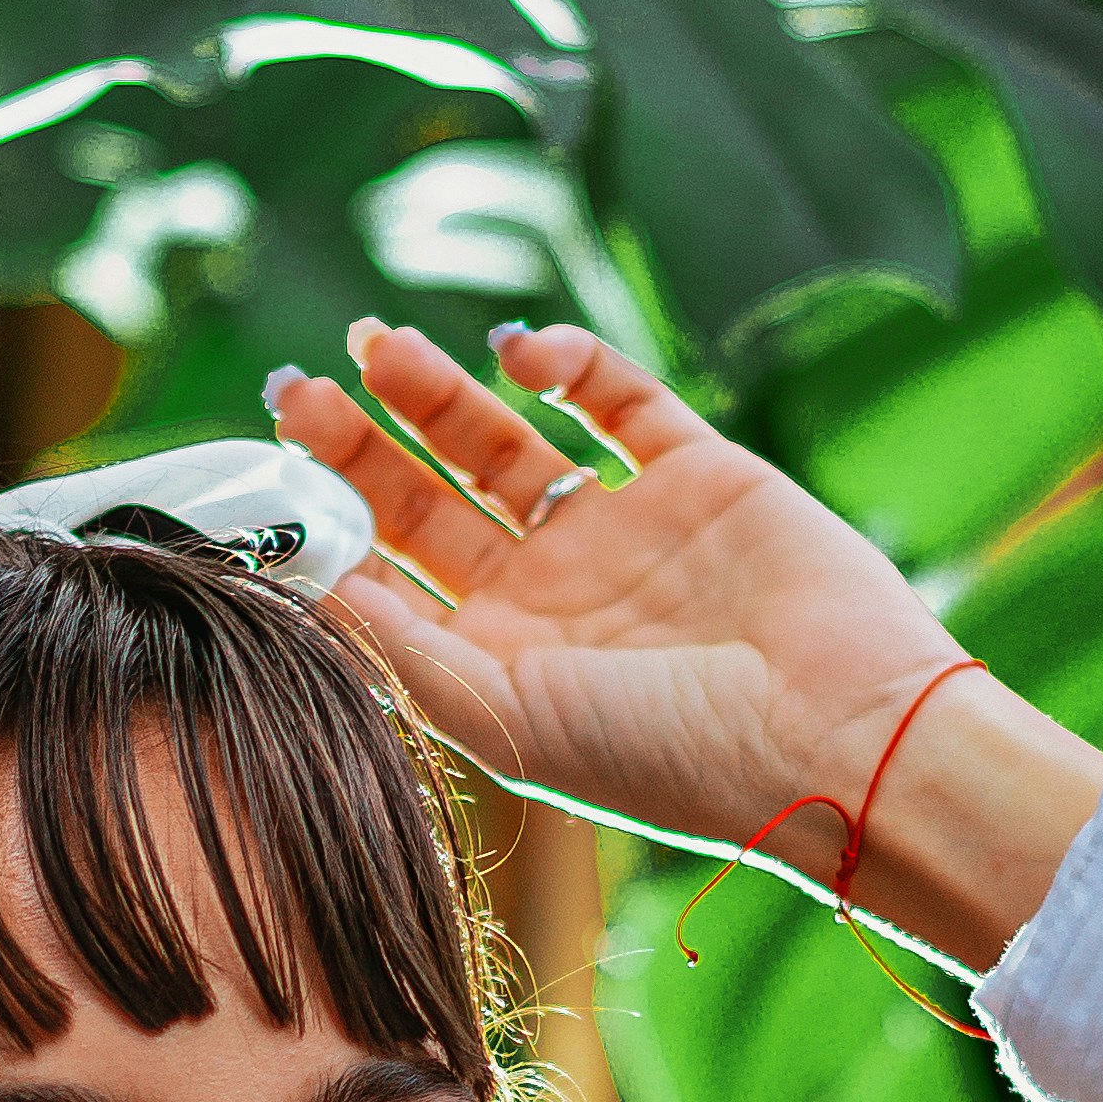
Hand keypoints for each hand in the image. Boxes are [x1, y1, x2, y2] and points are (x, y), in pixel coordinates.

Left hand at [271, 319, 1102, 973]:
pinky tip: (515, 351)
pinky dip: (567, 362)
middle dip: (363, 442)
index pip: (388, 572)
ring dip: (439, 393)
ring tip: (382, 347)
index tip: (271, 460)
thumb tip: (299, 579)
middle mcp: (551, 595)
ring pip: (506, 439)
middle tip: (302, 385)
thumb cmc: (664, 754)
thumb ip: (397, 648)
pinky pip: (618, 398)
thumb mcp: (502, 721)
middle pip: (431, 498)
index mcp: (497, 661)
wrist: (831, 735)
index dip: (328, 515)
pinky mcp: (698, 472)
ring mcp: (623, 529)